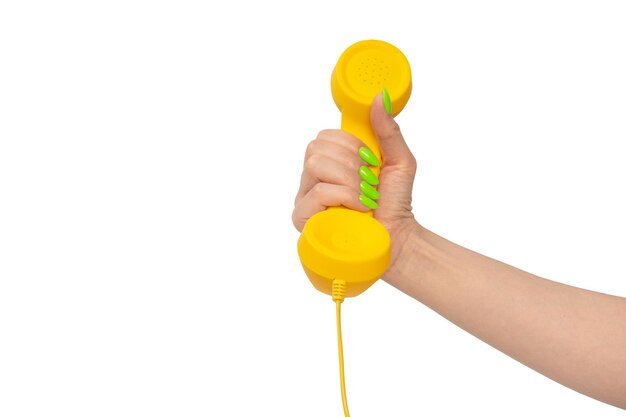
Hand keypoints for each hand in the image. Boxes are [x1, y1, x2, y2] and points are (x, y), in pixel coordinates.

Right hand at [293, 93, 419, 277]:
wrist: (399, 237)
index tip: (369, 161)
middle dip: (351, 164)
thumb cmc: (396, 203)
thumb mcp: (399, 160)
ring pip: (315, 167)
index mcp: (328, 164)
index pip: (323, 137)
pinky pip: (318, 193)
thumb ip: (387, 129)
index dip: (349, 144)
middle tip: (369, 183)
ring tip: (365, 197)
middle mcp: (311, 181)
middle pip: (315, 149)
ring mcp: (304, 201)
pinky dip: (345, 197)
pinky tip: (359, 209)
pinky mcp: (303, 220)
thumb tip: (378, 97)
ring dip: (350, 181)